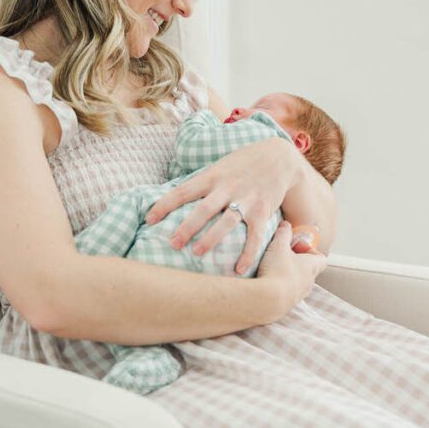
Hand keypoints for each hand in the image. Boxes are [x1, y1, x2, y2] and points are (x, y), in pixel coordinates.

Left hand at [145, 137, 301, 273]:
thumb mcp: (218, 166)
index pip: (183, 191)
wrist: (279, 157)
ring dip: (211, 238)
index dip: (164, 205)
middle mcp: (228, 187)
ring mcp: (246, 200)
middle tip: (172, 244)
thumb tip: (172, 201)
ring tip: (196, 254)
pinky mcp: (262, 211)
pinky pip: (254, 235)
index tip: (149, 220)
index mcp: (212, 176)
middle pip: (203, 209)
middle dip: (187, 226)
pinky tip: (238, 270)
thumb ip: (200, 183)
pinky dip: (248, 253)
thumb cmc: (242, 164)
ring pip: (226, 221)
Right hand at [256, 221, 326, 313]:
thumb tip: (285, 225)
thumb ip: (283, 233)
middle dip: (296, 263)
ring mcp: (298, 296)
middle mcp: (309, 283)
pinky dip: (279, 288)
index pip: (321, 258)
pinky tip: (266, 283)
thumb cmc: (277, 270)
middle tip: (281, 257)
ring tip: (272, 270)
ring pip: (298, 284)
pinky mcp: (286, 307)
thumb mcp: (278, 246)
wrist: (267, 300)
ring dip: (288, 276)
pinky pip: (286, 295)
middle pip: (308, 271)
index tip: (295, 247)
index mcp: (312, 267)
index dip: (310, 251)